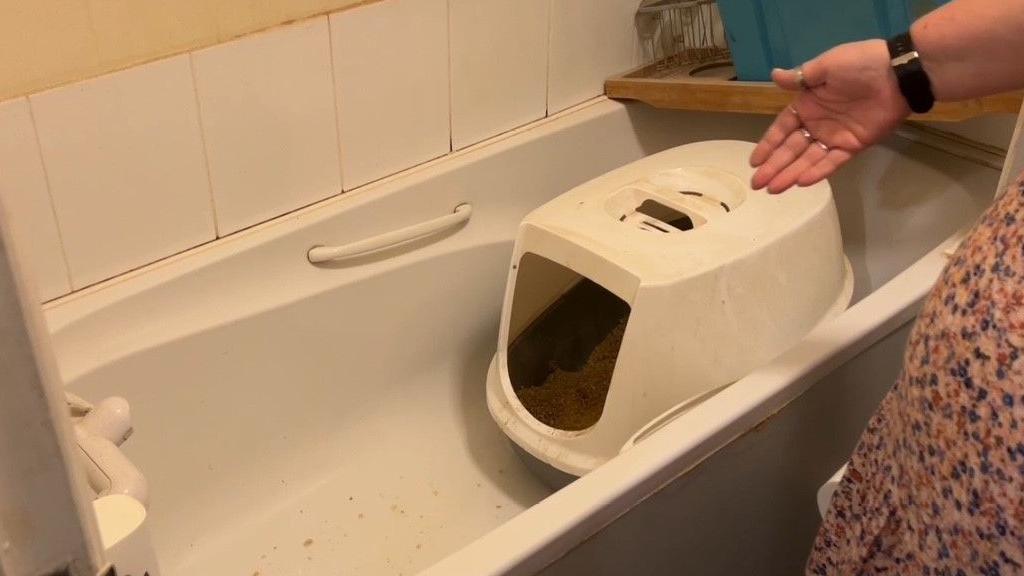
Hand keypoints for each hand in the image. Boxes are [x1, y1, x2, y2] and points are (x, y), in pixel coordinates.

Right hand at [749, 39, 910, 192]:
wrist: (898, 73)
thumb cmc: (860, 64)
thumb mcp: (826, 66)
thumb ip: (801, 77)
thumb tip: (773, 76)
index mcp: (808, 104)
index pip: (782, 128)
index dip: (768, 144)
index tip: (754, 161)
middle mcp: (818, 123)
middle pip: (791, 149)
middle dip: (774, 166)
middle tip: (756, 184)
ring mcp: (835, 136)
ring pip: (808, 159)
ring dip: (790, 174)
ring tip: (773, 189)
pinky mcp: (853, 145)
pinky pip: (832, 162)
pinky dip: (817, 172)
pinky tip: (800, 182)